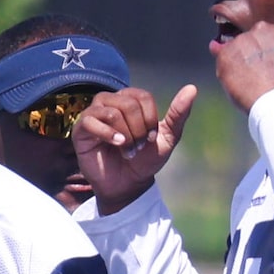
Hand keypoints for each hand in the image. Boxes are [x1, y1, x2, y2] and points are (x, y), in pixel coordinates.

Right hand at [74, 84, 196, 213]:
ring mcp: (94, 114)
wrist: (128, 185)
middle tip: (138, 147)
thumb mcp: (167, 138)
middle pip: (128, 103)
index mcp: (130, 99)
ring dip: (125, 134)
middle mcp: (110, 102)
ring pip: (111, 111)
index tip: (151, 138)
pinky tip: (117, 144)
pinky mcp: (81, 129)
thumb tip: (192, 88)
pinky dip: (107, 133)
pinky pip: (91, 120)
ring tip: (128, 150)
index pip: (142, 97)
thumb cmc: (146, 160)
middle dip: (138, 129)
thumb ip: (178, 114)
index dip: (150, 119)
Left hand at [214, 22, 273, 112]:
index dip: (268, 53)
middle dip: (252, 53)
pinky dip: (227, 71)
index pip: (270, 36)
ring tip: (249, 84)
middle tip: (258, 74)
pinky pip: (222, 59)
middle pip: (253, 38)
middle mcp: (262, 29)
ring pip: (236, 49)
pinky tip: (237, 84)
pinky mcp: (226, 54)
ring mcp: (242, 40)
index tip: (269, 66)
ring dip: (240, 63)